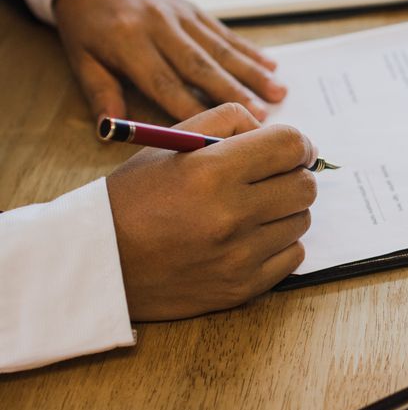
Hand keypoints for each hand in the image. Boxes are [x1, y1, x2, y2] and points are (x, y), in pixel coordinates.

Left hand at [52, 0, 286, 120]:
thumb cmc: (87, 25)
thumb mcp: (81, 59)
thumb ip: (100, 93)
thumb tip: (112, 130)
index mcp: (128, 42)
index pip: (164, 82)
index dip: (193, 108)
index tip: (218, 134)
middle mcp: (159, 27)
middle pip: (201, 65)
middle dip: (234, 92)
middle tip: (262, 115)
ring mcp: (181, 16)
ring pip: (220, 48)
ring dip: (252, 72)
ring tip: (279, 92)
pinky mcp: (194, 10)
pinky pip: (224, 32)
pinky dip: (249, 50)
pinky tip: (272, 64)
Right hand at [105, 103, 317, 320]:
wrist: (100, 263)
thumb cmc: (137, 196)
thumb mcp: (172, 142)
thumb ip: (230, 121)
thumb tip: (283, 136)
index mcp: (211, 171)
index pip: (290, 146)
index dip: (299, 143)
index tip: (294, 150)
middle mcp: (229, 214)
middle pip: (305, 185)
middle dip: (295, 175)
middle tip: (273, 178)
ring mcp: (239, 256)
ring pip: (302, 220)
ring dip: (286, 210)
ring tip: (254, 209)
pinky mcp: (242, 288)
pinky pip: (293, 255)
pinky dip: (281, 243)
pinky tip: (252, 237)